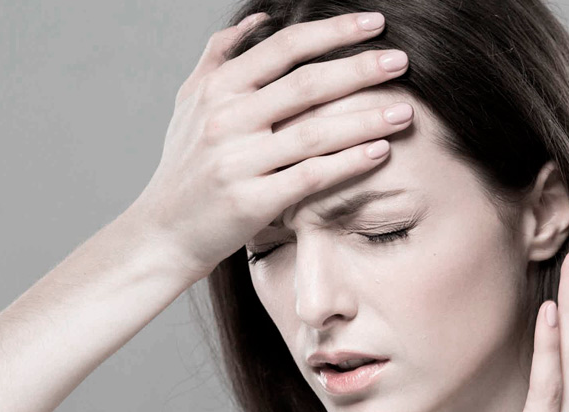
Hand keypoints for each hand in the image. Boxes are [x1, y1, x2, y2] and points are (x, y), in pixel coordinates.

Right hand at [126, 11, 413, 280]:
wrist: (163, 234)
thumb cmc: (184, 168)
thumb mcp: (190, 105)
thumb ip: (220, 56)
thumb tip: (260, 19)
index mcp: (216, 90)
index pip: (283, 48)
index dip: (332, 31)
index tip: (374, 24)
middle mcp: (225, 121)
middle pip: (305, 84)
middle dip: (359, 69)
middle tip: (401, 62)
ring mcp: (237, 162)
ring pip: (314, 132)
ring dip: (366, 118)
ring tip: (404, 110)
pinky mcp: (251, 202)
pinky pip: (311, 176)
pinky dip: (349, 162)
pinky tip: (381, 151)